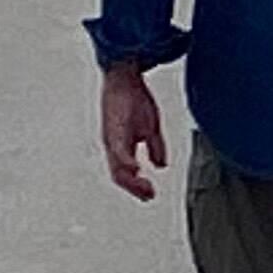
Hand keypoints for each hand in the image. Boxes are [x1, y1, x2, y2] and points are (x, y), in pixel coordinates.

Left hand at [101, 68, 168, 200]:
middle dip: (135, 189)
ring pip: (117, 167)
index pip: (124, 173)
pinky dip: (127, 162)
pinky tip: (136, 168)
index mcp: (120, 146)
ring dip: (131, 181)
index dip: (136, 186)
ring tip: (144, 189)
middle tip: (149, 196)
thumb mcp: (149, 126)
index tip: (150, 193)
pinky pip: (119, 151)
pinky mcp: (114, 129)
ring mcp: (112, 138)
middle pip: (119, 175)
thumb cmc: (133, 99)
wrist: (122, 76)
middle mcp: (113, 145)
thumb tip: (160, 165)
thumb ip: (154, 147)